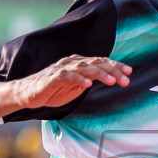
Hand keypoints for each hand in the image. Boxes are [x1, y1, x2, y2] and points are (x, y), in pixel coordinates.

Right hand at [11, 56, 130, 108]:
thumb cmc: (52, 91)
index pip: (100, 62)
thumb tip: (104, 80)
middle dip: (113, 70)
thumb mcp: (75, 88)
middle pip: (96, 63)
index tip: (129, 72)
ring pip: (85, 68)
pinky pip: (68, 76)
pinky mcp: (53, 76)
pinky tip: (89, 84)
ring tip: (112, 81)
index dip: (115, 66)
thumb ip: (88, 82)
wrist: (28, 94)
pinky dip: (79, 79)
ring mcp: (63, 68)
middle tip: (126, 78)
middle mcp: (72, 62)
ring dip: (100, 74)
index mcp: (79, 64)